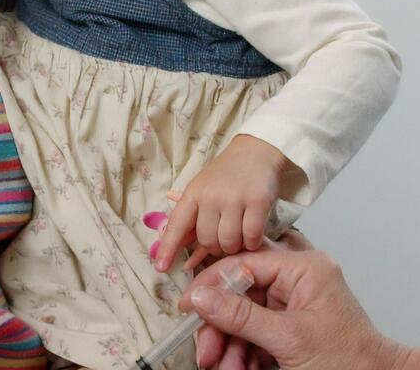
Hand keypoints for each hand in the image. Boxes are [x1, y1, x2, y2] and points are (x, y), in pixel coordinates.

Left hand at [153, 135, 289, 272]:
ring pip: (229, 242)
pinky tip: (253, 234)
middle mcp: (211, 196)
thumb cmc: (226, 177)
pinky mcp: (258, 201)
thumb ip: (192, 223)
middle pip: (207, 240)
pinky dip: (252, 242)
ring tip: (239, 235)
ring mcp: (235, 198)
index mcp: (193, 194)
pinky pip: (252, 236)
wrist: (256, 151)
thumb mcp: (203, 192)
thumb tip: (181, 257)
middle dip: (216, 247)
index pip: (177, 225)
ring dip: (235, 246)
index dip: (168, 248)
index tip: (161, 268)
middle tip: (224, 238)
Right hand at [182, 249, 408, 369]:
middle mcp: (298, 281)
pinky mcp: (290, 329)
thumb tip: (204, 297)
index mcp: (305, 269)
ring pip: (245, 318)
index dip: (213, 284)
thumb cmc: (351, 360)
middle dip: (221, 326)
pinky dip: (243, 354)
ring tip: (223, 367)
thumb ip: (242, 316)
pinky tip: (237, 367)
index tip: (189, 305)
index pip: (245, 263)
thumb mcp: (289, 338)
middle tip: (206, 350)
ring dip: (230, 346)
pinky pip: (256, 335)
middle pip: (241, 294)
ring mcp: (294, 306)